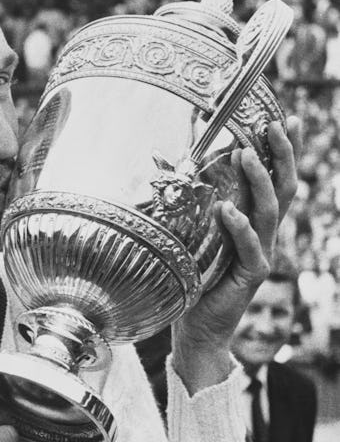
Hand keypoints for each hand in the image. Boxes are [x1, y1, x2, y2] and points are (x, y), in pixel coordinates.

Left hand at [172, 116, 301, 393]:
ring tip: (246, 154)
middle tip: (276, 125)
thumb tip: (156, 155)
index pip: (275, 178)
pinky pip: (250, 248)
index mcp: (254, 220)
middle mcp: (264, 233)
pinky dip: (240, 228)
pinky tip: (228, 210)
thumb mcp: (189, 229)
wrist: (196, 324)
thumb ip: (183, 195)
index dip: (283, 150)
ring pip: (271, 212)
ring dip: (260, 181)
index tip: (284, 117)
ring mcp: (261, 254)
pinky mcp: (250, 275)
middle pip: (284, 188)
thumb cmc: (192, 274)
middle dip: (282, 155)